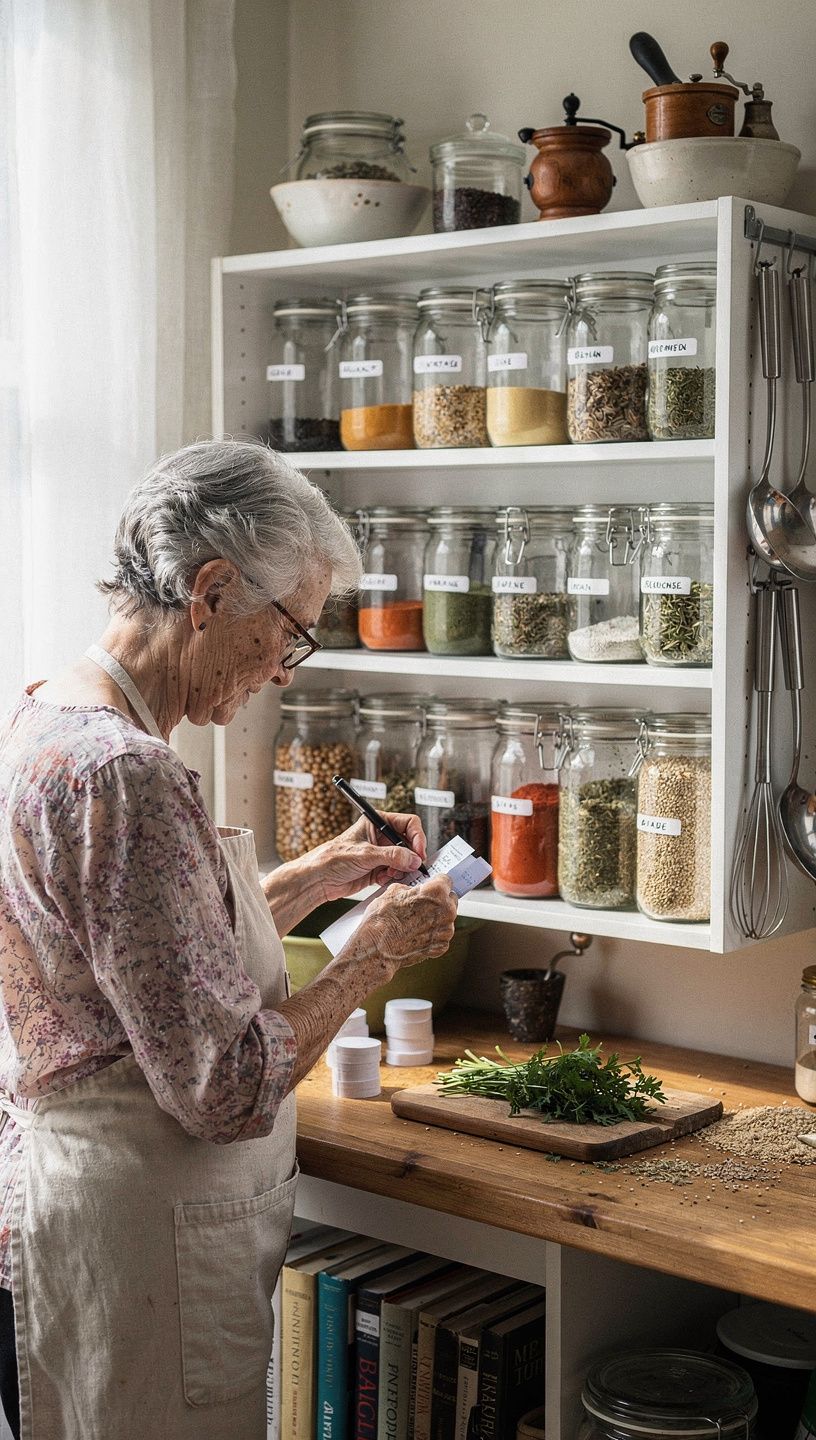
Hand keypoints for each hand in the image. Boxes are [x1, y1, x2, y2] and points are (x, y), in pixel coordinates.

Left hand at [312, 812, 428, 900]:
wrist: (319, 879)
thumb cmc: (334, 858)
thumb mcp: (366, 854)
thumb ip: (392, 856)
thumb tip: (414, 859)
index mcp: (377, 823)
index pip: (408, 824)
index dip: (417, 837)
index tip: (419, 852)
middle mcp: (381, 837)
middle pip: (409, 843)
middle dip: (411, 856)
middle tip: (411, 867)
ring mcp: (380, 854)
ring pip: (404, 860)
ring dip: (401, 869)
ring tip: (391, 874)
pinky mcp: (378, 869)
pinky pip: (396, 873)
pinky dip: (393, 877)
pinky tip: (382, 879)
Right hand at [359, 875, 457, 972]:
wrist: (377, 947)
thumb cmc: (383, 919)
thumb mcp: (394, 891)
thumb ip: (412, 889)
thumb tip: (413, 891)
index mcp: (437, 892)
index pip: (446, 880)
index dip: (436, 882)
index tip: (433, 885)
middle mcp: (446, 910)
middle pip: (450, 900)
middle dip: (439, 900)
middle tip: (422, 904)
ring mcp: (445, 930)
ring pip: (446, 919)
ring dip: (436, 919)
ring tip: (416, 922)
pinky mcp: (441, 946)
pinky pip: (441, 936)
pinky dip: (431, 935)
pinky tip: (416, 934)